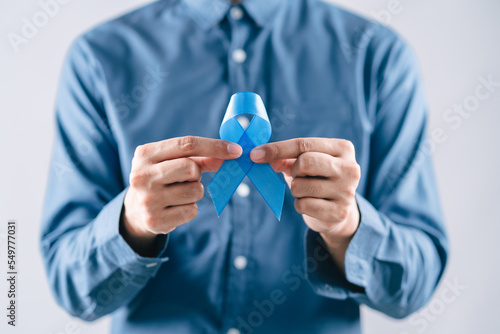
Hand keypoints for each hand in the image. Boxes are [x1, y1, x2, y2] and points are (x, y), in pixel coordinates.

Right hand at [122, 136, 241, 255]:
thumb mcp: (174, 161)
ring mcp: (147, 199)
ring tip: (179, 193)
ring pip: (195, 191)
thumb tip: (230, 155)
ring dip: (195, 191)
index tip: (237, 150)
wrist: (136, 209)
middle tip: (189, 177)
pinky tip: (175, 207)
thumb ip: (202, 157)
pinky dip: (190, 208)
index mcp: (145, 154)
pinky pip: (191, 211)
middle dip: (197, 173)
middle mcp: (141, 176)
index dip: (215, 146)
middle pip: (190, 168)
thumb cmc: (163, 178)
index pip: (187, 144)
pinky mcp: (154, 220)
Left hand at [250, 138, 360, 271]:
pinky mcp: (339, 212)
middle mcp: (350, 168)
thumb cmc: (318, 180)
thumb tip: (261, 156)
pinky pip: (303, 205)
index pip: (304, 144)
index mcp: (343, 149)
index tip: (255, 154)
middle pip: (304, 162)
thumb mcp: (305, 164)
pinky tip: (310, 204)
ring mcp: (347, 191)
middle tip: (297, 176)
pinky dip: (299, 205)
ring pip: (300, 186)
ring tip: (307, 191)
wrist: (338, 211)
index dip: (277, 149)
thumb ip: (285, 158)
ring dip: (295, 190)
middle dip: (293, 171)